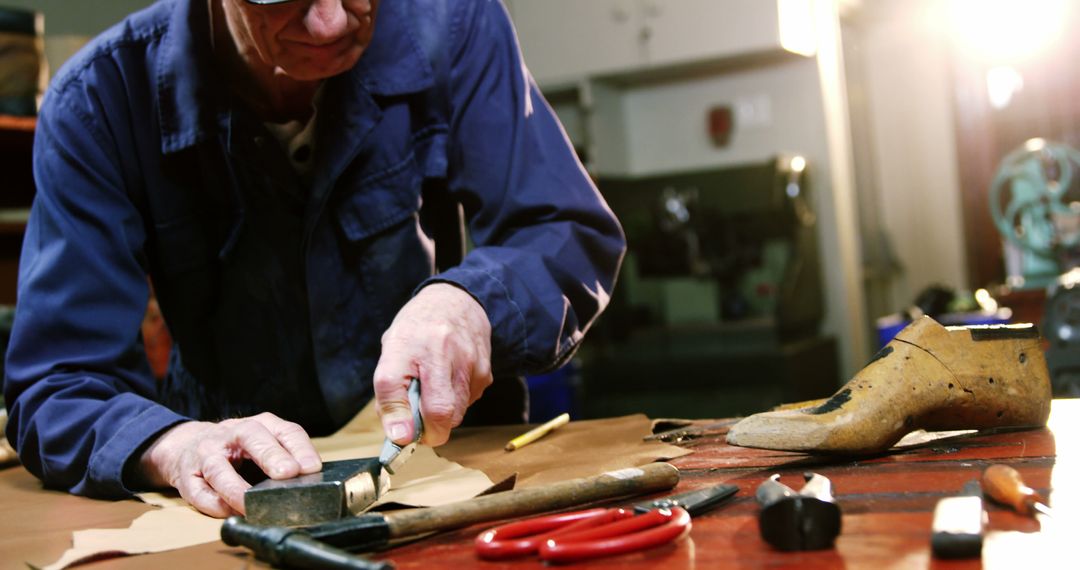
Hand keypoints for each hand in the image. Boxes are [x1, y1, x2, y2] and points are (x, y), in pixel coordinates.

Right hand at [136, 413, 321, 516]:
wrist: (187, 446)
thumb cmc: (236, 449)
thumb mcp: (263, 443)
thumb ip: (285, 458)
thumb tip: (311, 482)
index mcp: (259, 425)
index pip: (284, 430)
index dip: (300, 448)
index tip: (313, 468)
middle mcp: (232, 434)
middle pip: (251, 437)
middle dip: (271, 455)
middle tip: (288, 474)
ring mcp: (207, 453)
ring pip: (219, 467)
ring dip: (237, 488)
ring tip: (253, 505)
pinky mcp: (188, 477)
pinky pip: (199, 492)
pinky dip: (214, 504)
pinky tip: (228, 512)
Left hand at [374, 283, 492, 446]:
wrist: (458, 302)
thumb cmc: (419, 330)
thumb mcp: (393, 349)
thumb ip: (390, 390)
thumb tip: (397, 433)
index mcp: (406, 343)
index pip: (393, 384)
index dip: (397, 418)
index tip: (401, 437)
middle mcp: (439, 351)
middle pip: (439, 412)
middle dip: (429, 431)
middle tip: (418, 427)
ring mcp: (467, 362)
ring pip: (456, 414)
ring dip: (442, 416)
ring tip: (435, 391)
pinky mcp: (485, 372)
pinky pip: (469, 404)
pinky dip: (458, 403)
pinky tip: (451, 381)